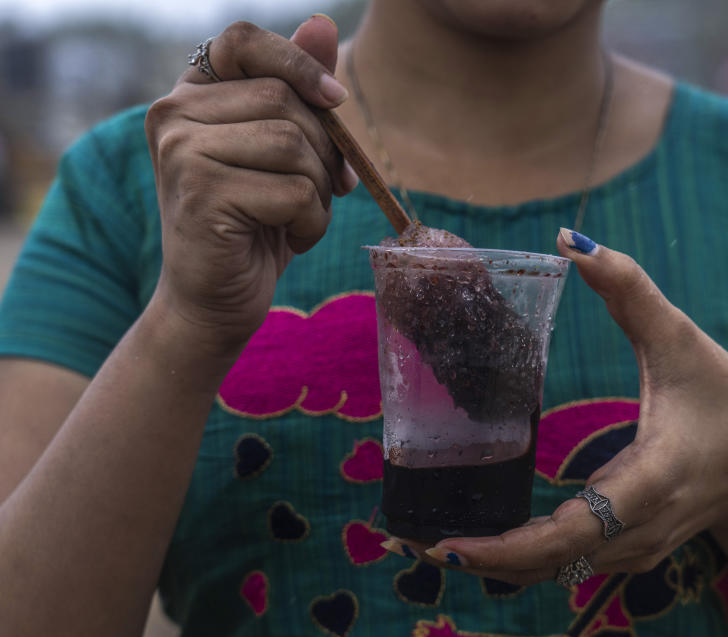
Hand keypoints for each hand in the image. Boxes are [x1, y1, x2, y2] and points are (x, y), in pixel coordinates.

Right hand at [144, 17, 356, 355]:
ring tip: (300, 216)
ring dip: (319, 190)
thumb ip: (299, 91)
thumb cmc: (255, 223)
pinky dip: (312, 221)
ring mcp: (181, 151)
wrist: (215, 299)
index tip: (335, 101)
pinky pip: (293, 191)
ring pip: (293, 144)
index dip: (298, 62)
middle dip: (325, 149)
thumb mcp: (284, 153)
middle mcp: (174, 113)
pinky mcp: (201, 192)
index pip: (243, 40)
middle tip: (325, 188)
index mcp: (192, 94)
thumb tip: (321, 22)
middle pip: (284, 99)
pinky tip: (291, 237)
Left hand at [390, 229, 727, 585]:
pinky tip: (476, 544)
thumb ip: (629, 286)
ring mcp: (636, 550)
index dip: (512, 545)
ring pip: (555, 574)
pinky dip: (518, 562)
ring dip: (493, 564)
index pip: (578, 528)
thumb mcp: (681, 338)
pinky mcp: (628, 552)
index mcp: (653, 477)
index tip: (450, 542)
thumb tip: (571, 236)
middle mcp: (641, 528)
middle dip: (480, 560)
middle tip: (407, 541)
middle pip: (552, 563)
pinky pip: (566, 567)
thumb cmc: (726, 400)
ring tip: (424, 543)